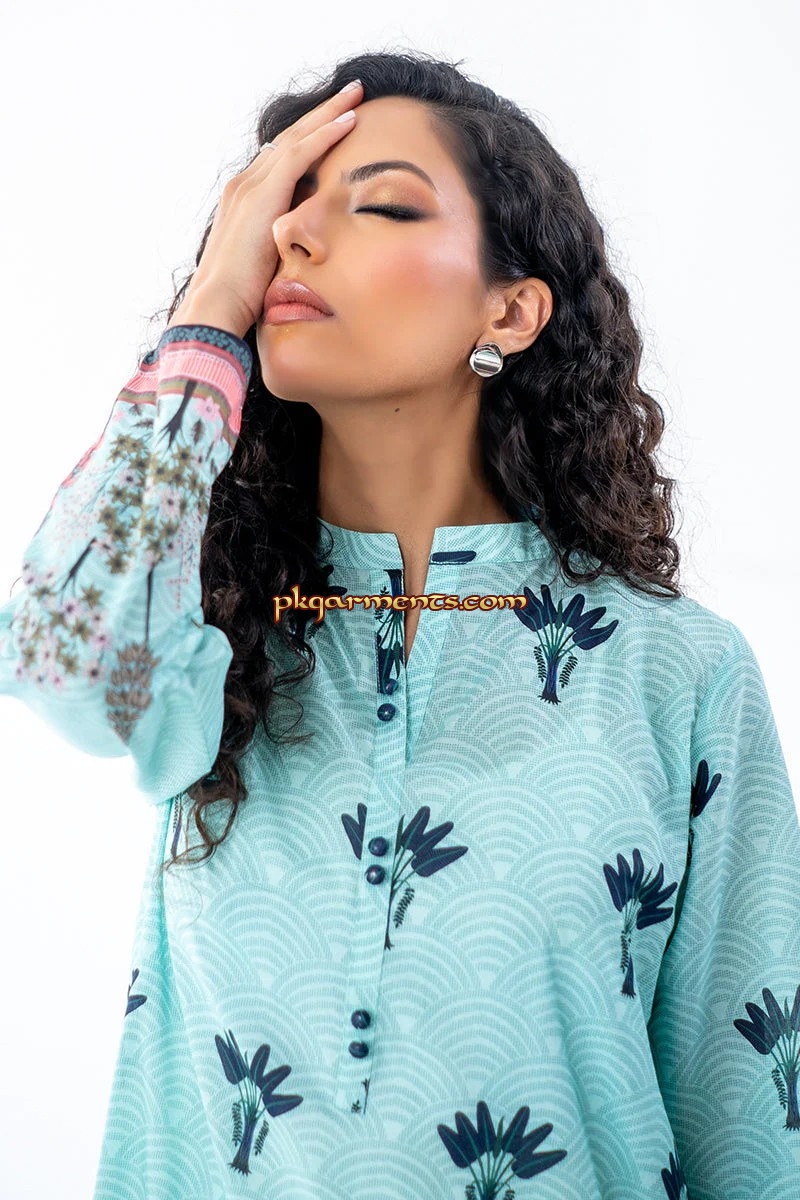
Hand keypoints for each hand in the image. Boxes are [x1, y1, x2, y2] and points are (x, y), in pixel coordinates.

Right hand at [174, 80, 363, 335]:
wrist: (218, 305)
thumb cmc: (243, 298)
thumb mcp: (268, 264)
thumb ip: (286, 247)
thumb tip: (311, 253)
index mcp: (244, 199)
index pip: (280, 157)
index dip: (309, 138)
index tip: (335, 124)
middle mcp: (244, 183)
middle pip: (289, 137)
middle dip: (320, 113)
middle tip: (351, 93)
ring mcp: (250, 185)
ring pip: (296, 137)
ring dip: (328, 113)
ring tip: (355, 94)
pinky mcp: (262, 195)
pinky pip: (300, 153)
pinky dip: (326, 135)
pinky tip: (350, 121)